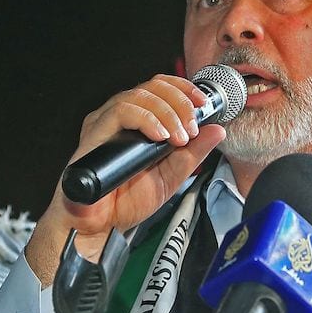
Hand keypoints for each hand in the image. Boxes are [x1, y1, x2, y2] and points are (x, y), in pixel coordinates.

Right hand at [25, 74, 224, 284]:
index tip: (203, 104)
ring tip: (179, 138)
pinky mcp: (95, 132)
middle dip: (180, 102)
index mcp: (138, 123)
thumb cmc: (126, 202)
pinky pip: (121, 111)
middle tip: (192, 127)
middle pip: (152, 86)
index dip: (184, 89)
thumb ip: (193, 154)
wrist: (101, 226)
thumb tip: (216, 131)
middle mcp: (120, 118)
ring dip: (167, 112)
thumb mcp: (171, 176)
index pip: (160, 89)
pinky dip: (147, 119)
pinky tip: (160, 136)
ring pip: (139, 95)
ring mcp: (106, 123)